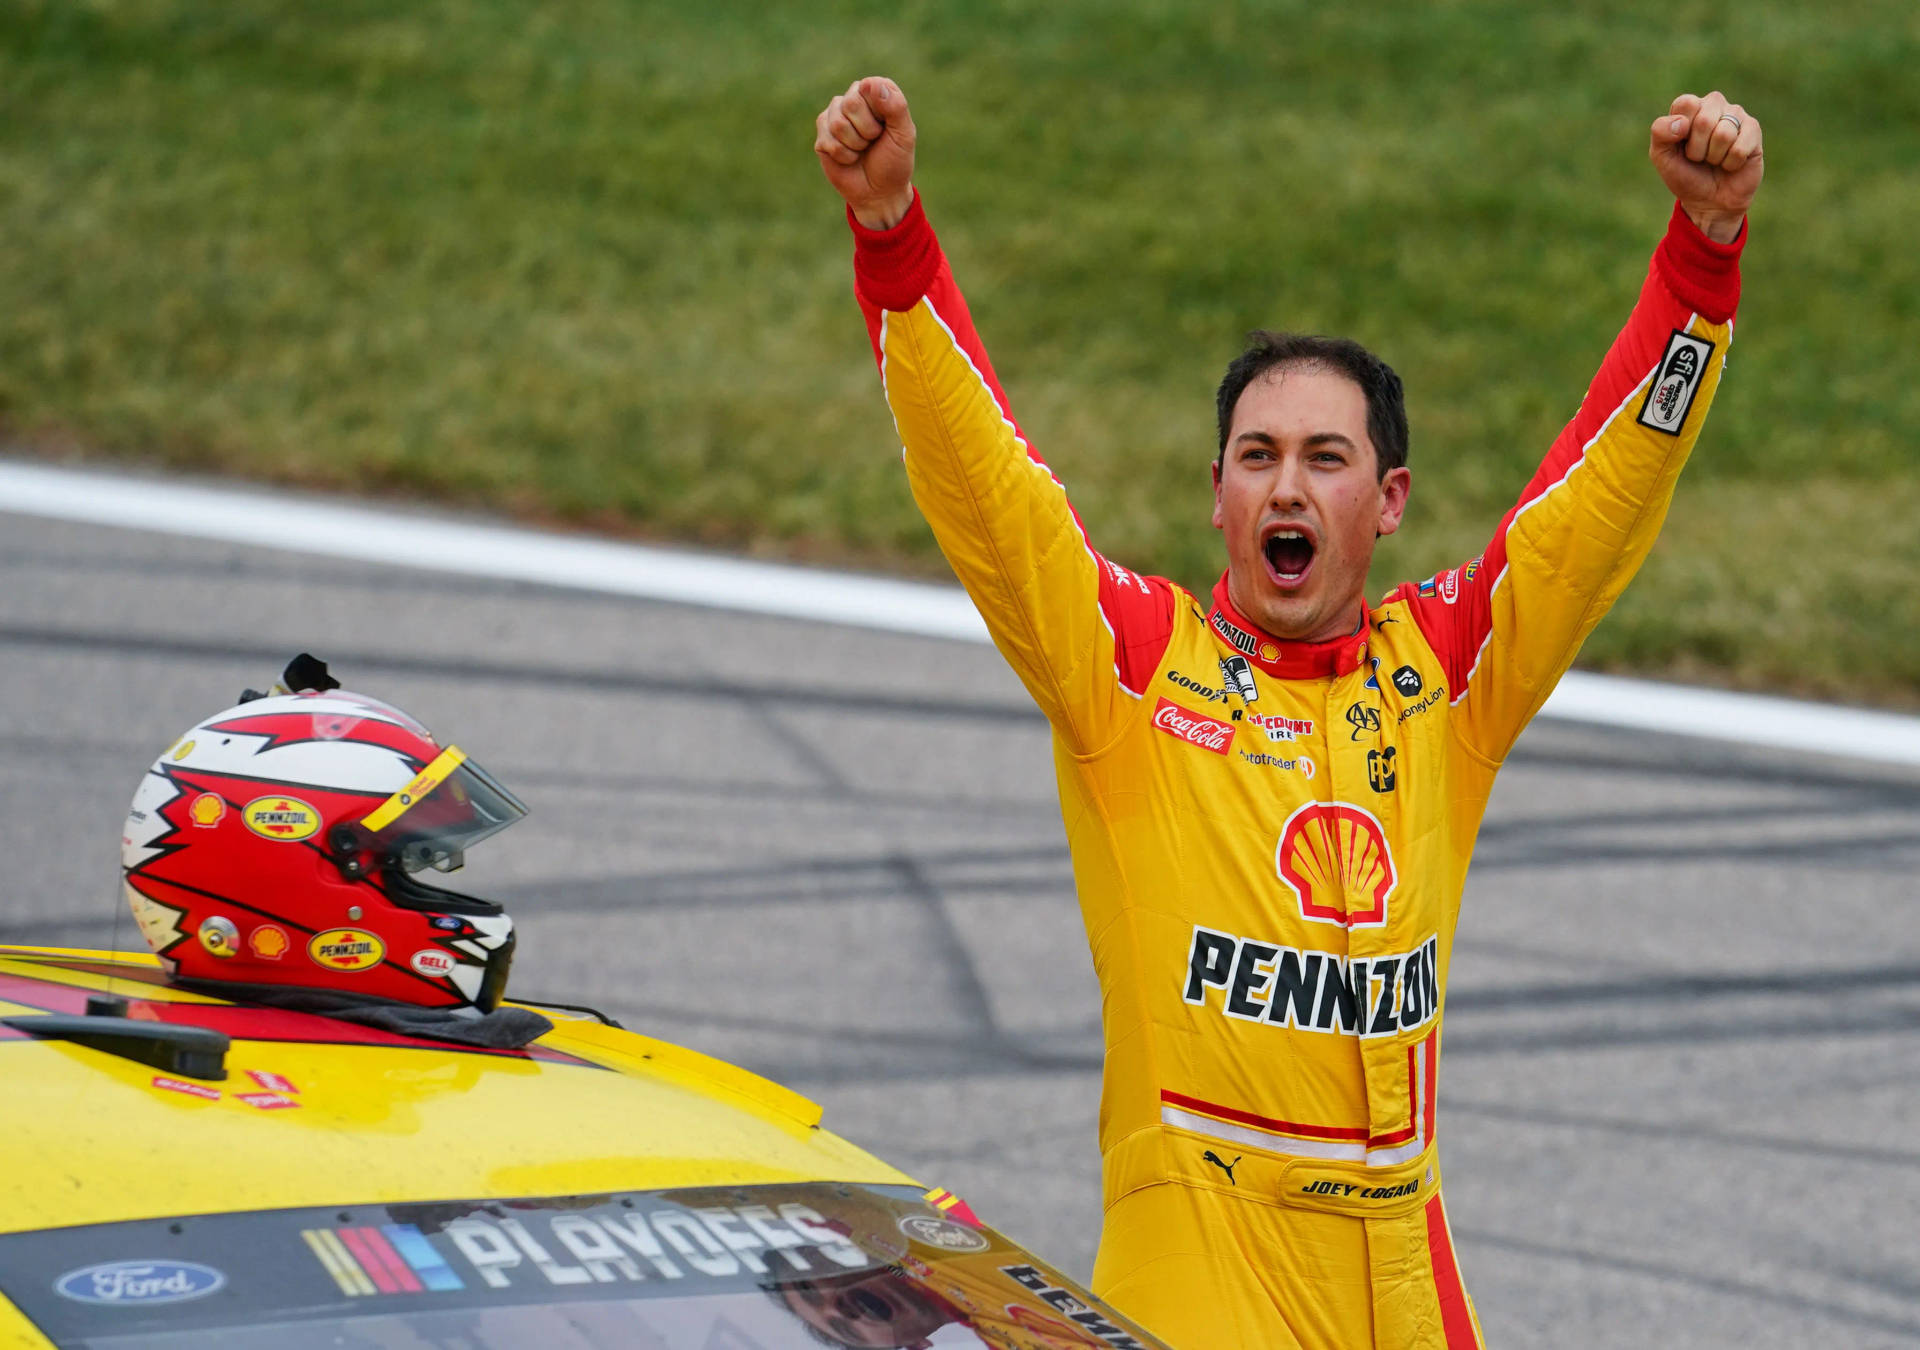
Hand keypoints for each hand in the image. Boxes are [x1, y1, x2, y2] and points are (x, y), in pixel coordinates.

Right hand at [814, 76, 916, 229]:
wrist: (879, 192)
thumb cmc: (894, 161)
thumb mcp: (904, 135)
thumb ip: (895, 106)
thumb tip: (870, 83)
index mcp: (876, 92)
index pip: (868, 86)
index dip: (878, 112)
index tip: (886, 127)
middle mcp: (853, 98)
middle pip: (850, 103)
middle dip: (867, 130)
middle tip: (874, 140)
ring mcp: (834, 115)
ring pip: (838, 124)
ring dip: (856, 145)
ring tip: (862, 150)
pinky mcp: (822, 134)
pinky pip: (828, 141)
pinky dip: (844, 156)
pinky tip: (850, 158)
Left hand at [1649, 91, 1762, 242]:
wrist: (1709, 201)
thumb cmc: (1685, 175)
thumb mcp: (1662, 157)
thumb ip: (1660, 133)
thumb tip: (1681, 122)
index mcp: (1690, 107)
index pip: (1686, 103)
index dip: (1680, 131)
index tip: (1680, 144)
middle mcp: (1714, 105)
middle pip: (1704, 120)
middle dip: (1697, 149)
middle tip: (1698, 157)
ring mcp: (1736, 115)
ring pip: (1724, 134)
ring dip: (1714, 157)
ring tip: (1714, 160)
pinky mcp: (1753, 129)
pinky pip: (1739, 147)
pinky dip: (1731, 163)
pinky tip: (1730, 163)